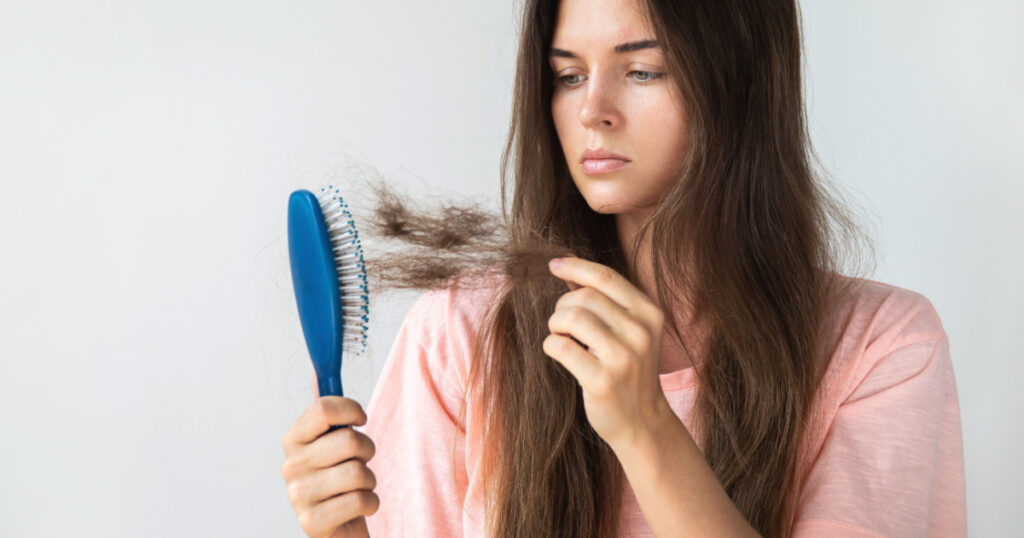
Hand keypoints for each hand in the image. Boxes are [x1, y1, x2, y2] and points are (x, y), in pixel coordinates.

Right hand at [280, 375, 377, 537]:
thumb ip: (325, 411)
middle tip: (361, 460)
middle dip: (367, 450)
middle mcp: (290, 466)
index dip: (351, 410)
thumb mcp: (330, 441)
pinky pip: (360, 501)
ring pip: (357, 472)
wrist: (338, 524)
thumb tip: (318, 372)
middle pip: (348, 440)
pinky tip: (358, 506)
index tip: (361, 419)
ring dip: (369, 480)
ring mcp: (298, 496)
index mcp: (293, 439)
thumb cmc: (338, 478)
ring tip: (358, 486)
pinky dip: (370, 503)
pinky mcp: (312, 523)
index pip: (323, 409)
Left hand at [544, 256, 671, 450]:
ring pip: (572, 318)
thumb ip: (606, 301)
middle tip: (562, 324)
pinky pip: (561, 347)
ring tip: (561, 337)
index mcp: (649, 314)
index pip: (606, 277)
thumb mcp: (631, 331)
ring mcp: (623, 358)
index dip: (575, 267)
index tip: (553, 265)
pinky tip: (558, 352)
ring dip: (556, 325)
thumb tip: (568, 269)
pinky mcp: (603, 381)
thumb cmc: (630, 371)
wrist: (643, 422)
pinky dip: (551, 345)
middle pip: (584, 297)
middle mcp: (640, 333)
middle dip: (563, 306)